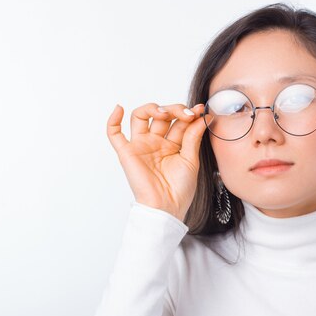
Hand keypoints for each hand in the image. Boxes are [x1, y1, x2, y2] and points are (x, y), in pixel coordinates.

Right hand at [106, 102, 207, 220]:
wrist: (167, 207)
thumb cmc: (180, 189)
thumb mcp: (191, 159)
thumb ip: (193, 137)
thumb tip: (203, 116)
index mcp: (173, 144)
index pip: (179, 121)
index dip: (189, 113)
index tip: (201, 110)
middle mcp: (156, 142)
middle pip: (161, 115)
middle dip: (175, 110)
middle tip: (188, 114)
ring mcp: (141, 145)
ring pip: (141, 116)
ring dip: (152, 108)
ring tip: (165, 113)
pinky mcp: (127, 153)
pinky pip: (114, 134)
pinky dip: (113, 120)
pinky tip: (119, 109)